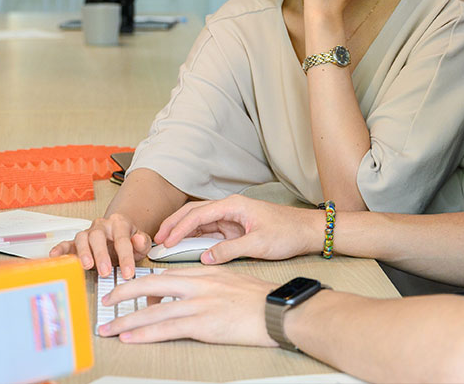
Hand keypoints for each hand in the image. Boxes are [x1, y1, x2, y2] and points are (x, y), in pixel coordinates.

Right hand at [49, 213, 151, 278]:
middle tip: (106, 272)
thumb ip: (142, 242)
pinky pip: (66, 243)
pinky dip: (60, 249)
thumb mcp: (141, 242)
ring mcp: (88, 233)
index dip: (126, 257)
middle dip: (102, 254)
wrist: (117, 234)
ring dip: (84, 252)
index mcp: (119, 223)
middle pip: (98, 236)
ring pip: (82, 238)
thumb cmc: (128, 240)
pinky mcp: (76, 243)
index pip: (122, 239)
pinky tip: (54, 255)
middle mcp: (102, 226)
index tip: (129, 273)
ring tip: (87, 266)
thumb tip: (138, 239)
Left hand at [97, 266, 277, 345]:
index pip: (166, 274)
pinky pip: (167, 328)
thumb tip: (189, 296)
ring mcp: (200, 303)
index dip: (144, 283)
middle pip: (152, 285)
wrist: (277, 310)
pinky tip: (131, 337)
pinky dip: (145, 333)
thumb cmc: (259, 299)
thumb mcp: (231, 281)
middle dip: (125, 294)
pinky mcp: (204, 324)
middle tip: (106, 302)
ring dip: (127, 319)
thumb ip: (208, 285)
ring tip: (109, 328)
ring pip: (154, 309)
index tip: (128, 291)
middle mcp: (198, 284)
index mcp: (205, 272)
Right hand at [154, 195, 322, 263]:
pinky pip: (209, 232)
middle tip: (156, 239)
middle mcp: (230, 208)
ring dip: (182, 231)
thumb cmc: (287, 232)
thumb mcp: (258, 243)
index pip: (199, 214)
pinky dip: (194, 238)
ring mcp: (231, 218)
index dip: (179, 227)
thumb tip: (205, 258)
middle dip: (174, 224)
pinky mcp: (234, 229)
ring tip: (164, 244)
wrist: (307, 231)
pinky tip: (184, 247)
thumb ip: (230, 250)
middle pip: (194, 212)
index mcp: (234, 205)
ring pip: (199, 222)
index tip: (165, 241)